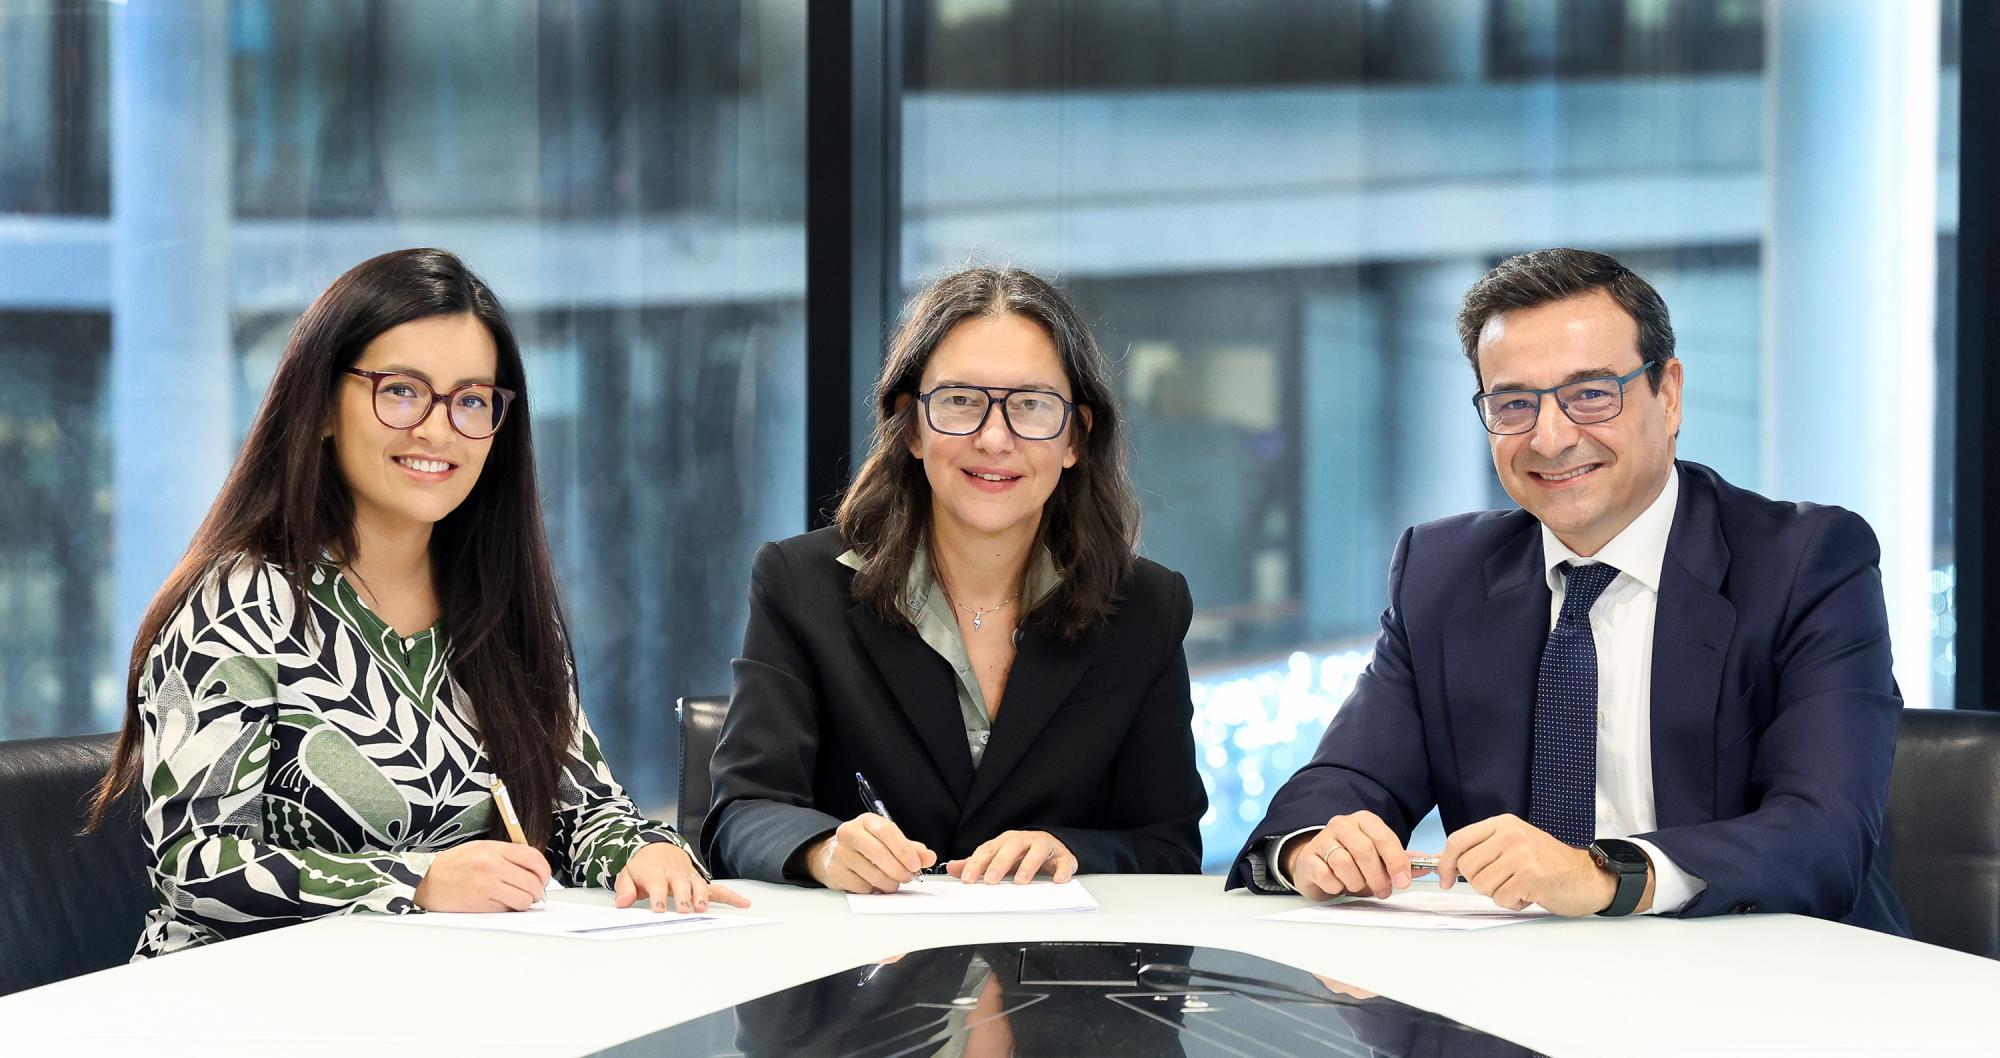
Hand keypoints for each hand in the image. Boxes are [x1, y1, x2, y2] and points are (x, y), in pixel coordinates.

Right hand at [414, 840, 552, 911]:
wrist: (426, 882)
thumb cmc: (454, 866)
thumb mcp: (481, 848)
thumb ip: (507, 854)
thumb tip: (534, 868)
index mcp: (494, 849)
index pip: (533, 858)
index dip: (544, 871)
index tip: (544, 878)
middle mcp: (492, 866)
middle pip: (532, 882)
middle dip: (537, 890)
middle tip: (533, 893)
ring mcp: (487, 886)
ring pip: (524, 900)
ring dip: (524, 902)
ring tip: (514, 899)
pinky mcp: (481, 905)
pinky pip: (507, 910)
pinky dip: (507, 909)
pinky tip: (498, 903)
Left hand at [614, 841, 749, 912]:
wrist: (654, 845)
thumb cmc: (641, 865)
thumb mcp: (627, 874)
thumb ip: (625, 889)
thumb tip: (622, 903)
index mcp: (655, 873)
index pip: (656, 885)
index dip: (657, 897)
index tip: (658, 909)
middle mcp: (674, 873)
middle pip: (680, 885)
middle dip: (683, 897)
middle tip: (684, 909)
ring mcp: (689, 876)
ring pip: (698, 884)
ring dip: (701, 896)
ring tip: (702, 908)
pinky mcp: (699, 880)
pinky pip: (716, 888)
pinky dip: (730, 896)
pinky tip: (743, 904)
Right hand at [805, 813, 936, 892]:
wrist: (832, 853)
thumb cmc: (866, 846)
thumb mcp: (888, 841)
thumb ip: (911, 848)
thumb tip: (929, 857)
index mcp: (866, 821)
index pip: (886, 831)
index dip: (904, 849)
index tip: (916, 864)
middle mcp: (849, 833)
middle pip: (878, 853)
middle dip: (898, 869)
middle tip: (908, 877)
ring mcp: (840, 853)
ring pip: (871, 873)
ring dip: (888, 883)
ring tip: (894, 883)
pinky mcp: (835, 872)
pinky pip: (861, 886)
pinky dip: (873, 889)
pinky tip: (875, 884)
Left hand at [947, 830, 1077, 883]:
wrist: (1052, 845)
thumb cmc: (1021, 853)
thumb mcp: (997, 857)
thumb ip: (977, 863)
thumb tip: (952, 868)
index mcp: (1005, 841)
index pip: (988, 850)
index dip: (977, 864)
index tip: (967, 880)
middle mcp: (1024, 841)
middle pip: (1011, 848)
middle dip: (999, 864)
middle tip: (991, 881)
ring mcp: (1044, 846)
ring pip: (1036, 851)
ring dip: (1028, 865)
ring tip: (1021, 881)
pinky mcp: (1063, 856)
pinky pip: (1064, 862)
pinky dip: (1062, 870)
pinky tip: (1058, 881)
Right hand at [1281, 811, 1425, 899]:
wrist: (1317, 866)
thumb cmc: (1353, 861)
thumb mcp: (1379, 859)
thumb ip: (1402, 861)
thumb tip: (1427, 865)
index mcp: (1364, 821)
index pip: (1384, 838)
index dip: (1396, 861)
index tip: (1404, 881)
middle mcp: (1342, 825)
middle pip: (1364, 850)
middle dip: (1377, 877)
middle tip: (1384, 892)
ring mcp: (1322, 839)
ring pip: (1343, 862)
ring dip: (1356, 882)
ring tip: (1358, 887)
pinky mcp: (1307, 857)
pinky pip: (1324, 873)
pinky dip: (1335, 885)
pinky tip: (1337, 885)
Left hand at [1435, 813, 1625, 915]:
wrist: (1587, 876)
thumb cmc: (1548, 864)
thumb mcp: (1513, 845)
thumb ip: (1482, 851)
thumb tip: (1444, 864)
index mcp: (1503, 824)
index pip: (1458, 840)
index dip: (1445, 862)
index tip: (1444, 879)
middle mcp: (1511, 835)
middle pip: (1467, 866)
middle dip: (1480, 882)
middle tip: (1504, 881)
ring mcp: (1522, 854)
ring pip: (1482, 885)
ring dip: (1499, 893)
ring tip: (1520, 885)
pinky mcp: (1531, 876)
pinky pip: (1502, 898)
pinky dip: (1513, 902)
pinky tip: (1531, 893)